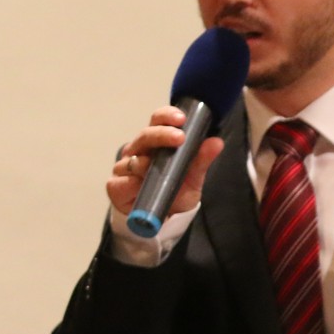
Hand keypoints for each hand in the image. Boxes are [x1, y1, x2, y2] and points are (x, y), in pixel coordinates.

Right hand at [107, 106, 225, 216]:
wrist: (163, 218)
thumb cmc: (175, 191)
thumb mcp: (193, 178)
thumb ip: (201, 160)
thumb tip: (217, 142)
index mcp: (156, 143)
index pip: (158, 121)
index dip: (166, 116)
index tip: (181, 118)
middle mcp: (138, 150)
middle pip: (145, 135)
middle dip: (161, 135)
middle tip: (179, 138)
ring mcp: (125, 167)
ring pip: (132, 159)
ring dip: (145, 162)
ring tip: (154, 166)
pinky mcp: (115, 186)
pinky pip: (121, 181)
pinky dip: (131, 182)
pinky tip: (138, 184)